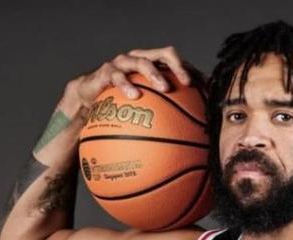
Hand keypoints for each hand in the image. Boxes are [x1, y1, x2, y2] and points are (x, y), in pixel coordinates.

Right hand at [64, 46, 195, 108]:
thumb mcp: (143, 108)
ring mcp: (123, 63)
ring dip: (155, 73)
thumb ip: (163, 113)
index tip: (203, 86)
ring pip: (142, 61)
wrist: (88, 99)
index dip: (191, 70)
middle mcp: (140, 59)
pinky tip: (134, 96)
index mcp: (153, 65)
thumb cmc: (121, 104)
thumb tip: (188, 133)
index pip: (177, 64)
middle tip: (187, 82)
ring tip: (164, 88)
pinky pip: (117, 76)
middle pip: (163, 54)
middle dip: (177, 66)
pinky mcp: (106, 71)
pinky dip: (127, 85)